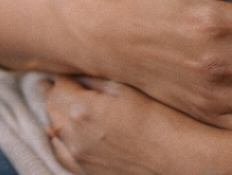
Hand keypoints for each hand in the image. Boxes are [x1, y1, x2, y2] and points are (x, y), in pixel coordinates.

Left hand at [39, 75, 227, 174]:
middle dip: (58, 92)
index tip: (72, 67)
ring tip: (64, 101)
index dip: (66, 73)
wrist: (179, 160)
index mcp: (82, 109)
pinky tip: (64, 131)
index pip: (59, 84)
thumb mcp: (127, 89)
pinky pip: (61, 154)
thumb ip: (95, 78)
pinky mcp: (88, 173)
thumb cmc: (159, 119)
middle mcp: (74, 136)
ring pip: (54, 130)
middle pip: (52, 106)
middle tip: (66, 80)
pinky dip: (60, 139)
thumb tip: (74, 71)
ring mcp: (80, 158)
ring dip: (58, 114)